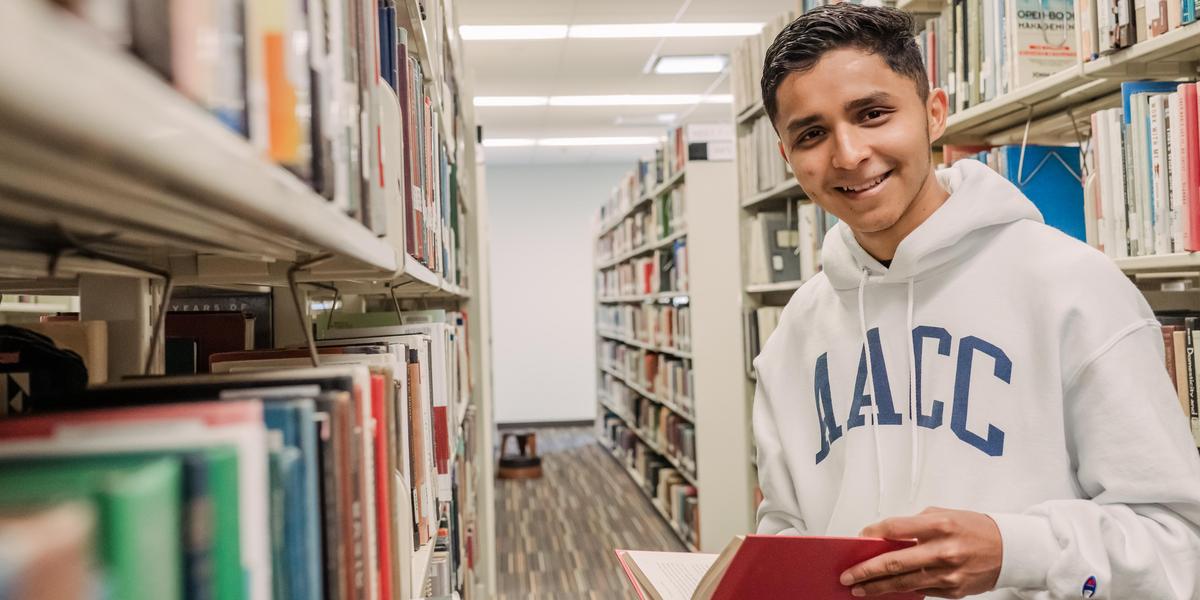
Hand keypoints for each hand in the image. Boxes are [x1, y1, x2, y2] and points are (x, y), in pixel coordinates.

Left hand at [839, 507, 1001, 597]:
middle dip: (866, 570)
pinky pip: (920, 591)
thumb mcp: (944, 514)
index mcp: (939, 525)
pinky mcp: (953, 590)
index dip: (872, 535)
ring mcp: (948, 574)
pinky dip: (902, 590)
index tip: (858, 540)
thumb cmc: (976, 529)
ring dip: (878, 586)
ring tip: (859, 588)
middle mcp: (943, 550)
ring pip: (904, 582)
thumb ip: (915, 524)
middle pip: (894, 562)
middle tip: (848, 575)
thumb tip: (886, 536)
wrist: (1011, 549)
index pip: (894, 529)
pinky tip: (887, 590)